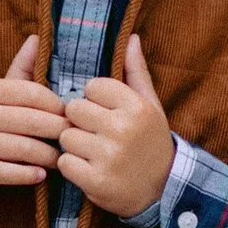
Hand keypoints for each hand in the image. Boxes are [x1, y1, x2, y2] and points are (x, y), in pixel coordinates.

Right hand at [0, 34, 66, 200]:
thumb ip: (21, 69)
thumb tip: (37, 37)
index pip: (33, 93)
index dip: (58, 105)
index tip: (72, 115)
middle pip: (32, 122)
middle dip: (58, 131)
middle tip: (75, 139)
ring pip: (24, 149)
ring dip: (48, 156)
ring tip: (60, 159)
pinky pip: (8, 173)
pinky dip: (29, 175)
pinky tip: (41, 174)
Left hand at [58, 34, 174, 218]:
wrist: (162, 189)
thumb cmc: (151, 142)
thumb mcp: (150, 106)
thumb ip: (136, 72)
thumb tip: (130, 38)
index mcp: (135, 106)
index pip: (92, 87)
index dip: (94, 100)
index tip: (106, 112)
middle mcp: (122, 128)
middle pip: (73, 110)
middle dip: (80, 122)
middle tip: (96, 134)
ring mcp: (109, 156)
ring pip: (66, 137)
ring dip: (75, 146)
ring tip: (94, 152)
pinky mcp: (96, 180)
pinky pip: (64, 163)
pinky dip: (72, 167)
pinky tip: (90, 168)